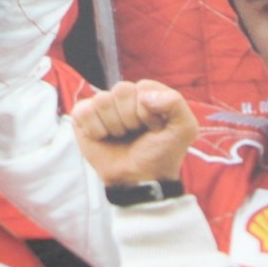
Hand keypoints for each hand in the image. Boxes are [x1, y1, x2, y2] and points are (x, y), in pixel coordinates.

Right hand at [71, 80, 198, 187]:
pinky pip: (83, 110)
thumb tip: (144, 96)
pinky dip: (95, 129)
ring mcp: (103, 107)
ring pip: (102, 99)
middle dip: (130, 117)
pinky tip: (103, 138)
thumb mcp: (184, 129)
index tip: (153, 128)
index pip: (143, 86)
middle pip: (121, 89)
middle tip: (134, 133)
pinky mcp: (83, 117)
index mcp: (148, 95)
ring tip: (120, 137)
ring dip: (114, 125)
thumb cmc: (161, 155)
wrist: (139, 180)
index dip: (148, 110)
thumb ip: (176, 103)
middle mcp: (125, 98)